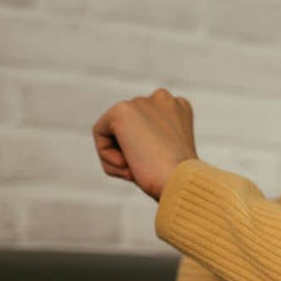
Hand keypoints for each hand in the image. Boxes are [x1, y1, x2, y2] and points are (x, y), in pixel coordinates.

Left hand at [92, 87, 198, 201]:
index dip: (148, 153)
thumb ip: (150, 142)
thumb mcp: (167, 157)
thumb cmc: (176, 180)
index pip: (146, 128)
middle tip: (150, 170)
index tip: (159, 167)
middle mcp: (163, 98)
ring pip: (112, 132)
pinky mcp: (121, 110)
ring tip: (140, 168)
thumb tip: (127, 142)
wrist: (180, 182)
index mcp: (179, 109)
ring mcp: (142, 102)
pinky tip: (128, 164)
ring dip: (120, 157)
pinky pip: (100, 134)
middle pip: (128, 128)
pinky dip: (108, 157)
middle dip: (132, 154)